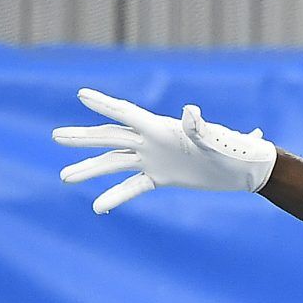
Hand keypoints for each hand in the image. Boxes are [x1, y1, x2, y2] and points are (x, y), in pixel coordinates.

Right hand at [53, 88, 278, 213]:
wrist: (246, 169)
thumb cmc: (233, 149)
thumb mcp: (215, 140)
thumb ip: (199, 128)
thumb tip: (190, 112)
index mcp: (161, 128)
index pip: (126, 114)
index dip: (104, 105)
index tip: (81, 95)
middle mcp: (152, 141)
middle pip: (111, 137)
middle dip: (83, 138)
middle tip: (56, 136)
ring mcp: (154, 159)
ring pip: (115, 163)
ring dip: (90, 169)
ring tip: (65, 177)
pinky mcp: (162, 176)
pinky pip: (133, 186)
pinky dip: (116, 195)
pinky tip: (98, 207)